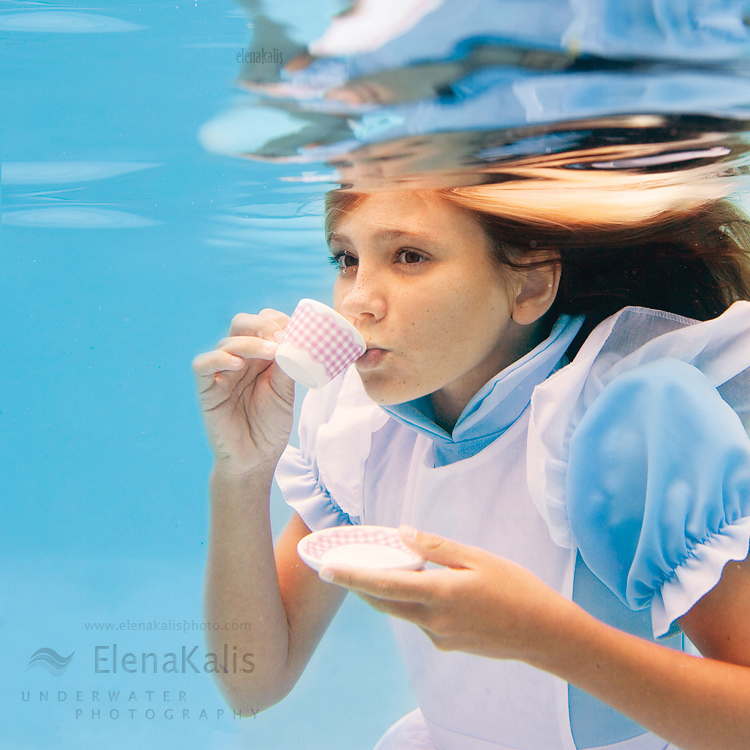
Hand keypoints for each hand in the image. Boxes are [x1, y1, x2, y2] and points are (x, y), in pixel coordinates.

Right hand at [192, 309, 294, 474]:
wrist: (256, 460)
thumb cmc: (270, 427)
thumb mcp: (285, 393)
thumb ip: (286, 366)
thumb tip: (295, 340)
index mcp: (260, 357)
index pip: (262, 324)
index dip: (275, 320)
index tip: (292, 328)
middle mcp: (240, 360)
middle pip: (241, 325)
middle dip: (261, 324)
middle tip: (280, 336)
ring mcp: (221, 373)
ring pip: (226, 342)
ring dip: (250, 342)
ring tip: (271, 352)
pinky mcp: (206, 389)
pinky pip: (202, 365)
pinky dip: (218, 358)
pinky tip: (236, 364)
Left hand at [318, 526, 574, 662]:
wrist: (544, 634)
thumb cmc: (516, 589)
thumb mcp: (477, 559)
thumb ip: (436, 547)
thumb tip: (402, 534)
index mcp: (438, 595)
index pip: (383, 585)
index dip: (351, 577)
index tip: (327, 569)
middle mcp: (432, 621)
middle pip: (384, 602)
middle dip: (359, 586)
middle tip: (339, 568)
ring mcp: (439, 636)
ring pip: (402, 611)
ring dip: (387, 592)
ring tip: (381, 567)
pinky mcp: (447, 644)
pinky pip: (420, 620)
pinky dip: (412, 602)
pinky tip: (424, 586)